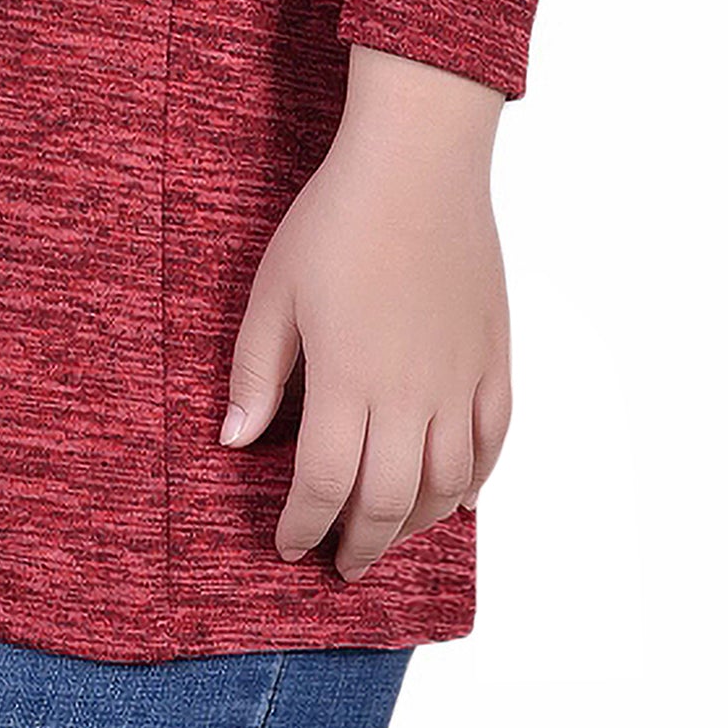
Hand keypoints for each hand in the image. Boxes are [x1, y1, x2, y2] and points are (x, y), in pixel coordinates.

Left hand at [219, 52, 511, 579]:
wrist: (417, 164)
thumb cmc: (336, 220)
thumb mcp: (273, 292)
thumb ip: (256, 374)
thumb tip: (233, 441)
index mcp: (347, 381)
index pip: (324, 485)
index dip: (303, 526)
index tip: (288, 545)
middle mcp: (410, 394)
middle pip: (388, 503)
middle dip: (360, 545)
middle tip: (341, 563)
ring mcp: (460, 380)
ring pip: (446, 485)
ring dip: (415, 524)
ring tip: (389, 534)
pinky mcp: (494, 358)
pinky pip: (493, 442)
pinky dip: (474, 482)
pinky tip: (456, 498)